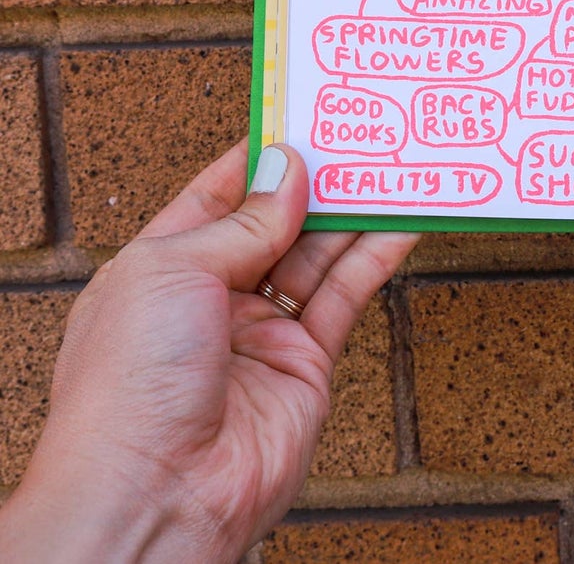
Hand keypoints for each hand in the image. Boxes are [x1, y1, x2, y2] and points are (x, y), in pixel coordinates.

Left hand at [0, 142, 416, 562]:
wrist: (156, 499)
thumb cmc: (131, 384)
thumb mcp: (172, 273)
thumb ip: (243, 221)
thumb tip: (289, 170)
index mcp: (162, 268)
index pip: (219, 193)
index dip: (263, 153)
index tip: (307, 112)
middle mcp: (212, 297)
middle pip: (277, 220)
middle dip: (318, 178)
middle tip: (364, 132)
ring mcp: (262, 331)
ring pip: (319, 253)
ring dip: (356, 210)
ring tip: (395, 162)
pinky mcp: (308, 362)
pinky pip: (347, 294)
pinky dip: (378, 254)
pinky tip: (405, 220)